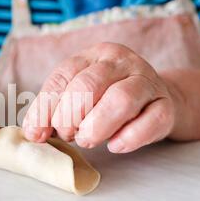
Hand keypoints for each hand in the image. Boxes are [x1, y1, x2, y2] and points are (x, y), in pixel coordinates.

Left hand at [22, 43, 182, 152]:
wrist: (156, 98)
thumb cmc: (108, 99)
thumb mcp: (79, 96)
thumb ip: (55, 109)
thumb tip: (33, 133)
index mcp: (94, 55)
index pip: (63, 77)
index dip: (45, 108)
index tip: (37, 134)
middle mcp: (121, 62)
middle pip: (88, 86)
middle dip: (70, 117)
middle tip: (69, 135)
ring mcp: (146, 81)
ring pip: (120, 100)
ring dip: (97, 127)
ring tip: (88, 140)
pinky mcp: (166, 105)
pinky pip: (151, 121)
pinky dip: (129, 138)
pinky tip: (115, 145)